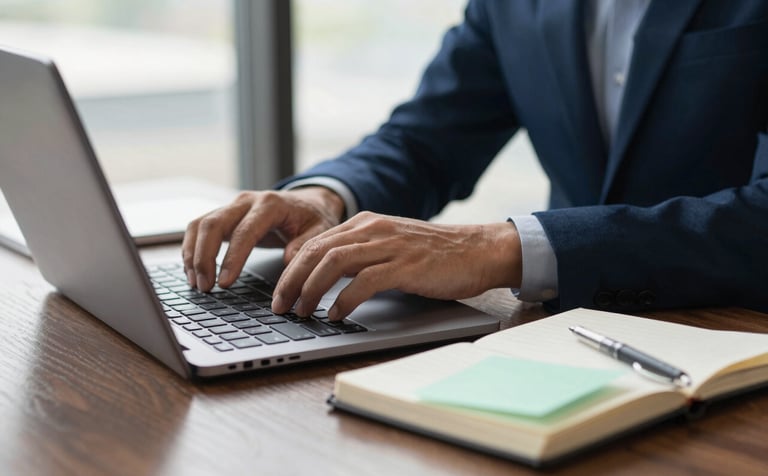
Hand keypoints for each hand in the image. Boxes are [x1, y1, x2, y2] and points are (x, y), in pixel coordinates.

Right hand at [182, 187, 344, 291]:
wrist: (308, 202)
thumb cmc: (313, 218)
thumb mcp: (319, 231)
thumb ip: (304, 246)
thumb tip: (288, 262)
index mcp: (270, 204)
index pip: (244, 232)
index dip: (232, 258)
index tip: (225, 283)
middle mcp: (246, 201)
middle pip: (213, 224)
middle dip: (204, 258)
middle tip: (205, 287)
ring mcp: (232, 206)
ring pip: (200, 224)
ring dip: (193, 254)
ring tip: (197, 283)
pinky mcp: (224, 215)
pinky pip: (199, 228)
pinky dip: (191, 249)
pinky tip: (194, 271)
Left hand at [271, 211, 522, 320]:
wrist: (478, 250)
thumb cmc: (435, 254)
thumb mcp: (391, 246)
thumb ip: (361, 255)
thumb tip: (327, 280)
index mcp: (366, 223)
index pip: (315, 243)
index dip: (291, 269)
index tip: (280, 293)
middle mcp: (373, 229)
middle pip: (317, 251)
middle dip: (292, 281)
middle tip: (280, 306)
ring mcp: (389, 246)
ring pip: (334, 263)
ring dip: (311, 290)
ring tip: (302, 312)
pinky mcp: (406, 266)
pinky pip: (364, 281)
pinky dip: (344, 300)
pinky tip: (336, 314)